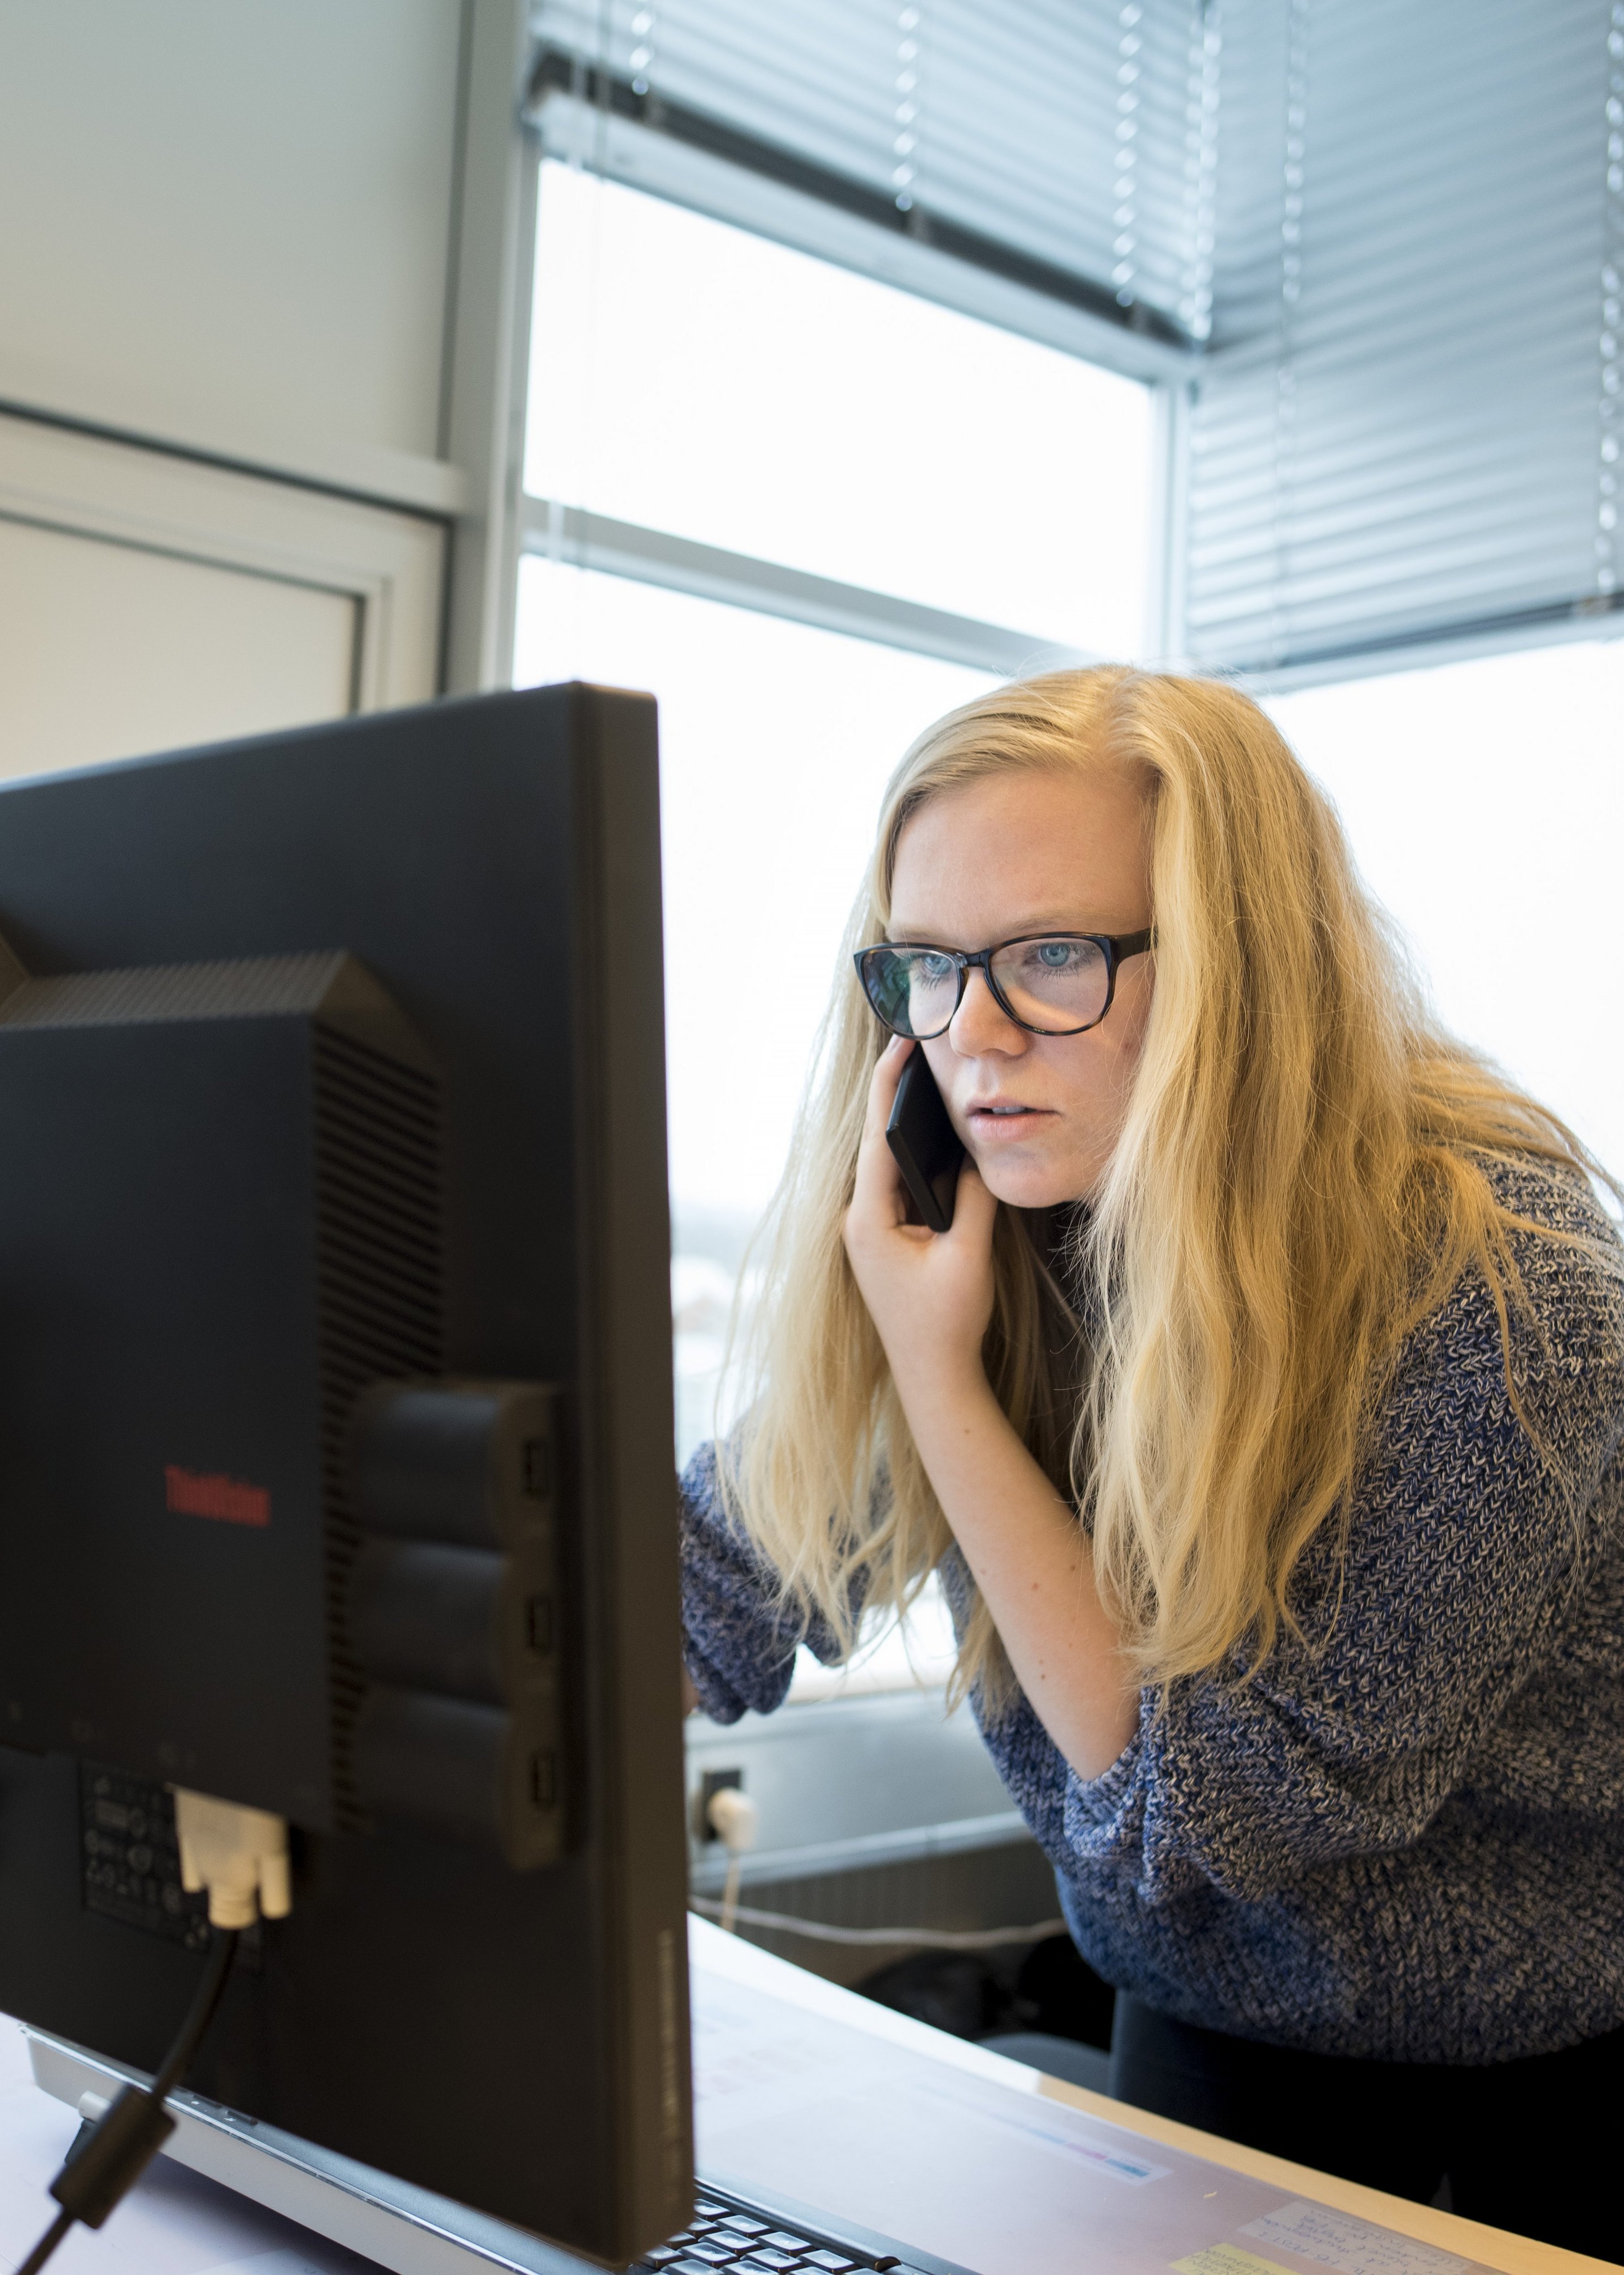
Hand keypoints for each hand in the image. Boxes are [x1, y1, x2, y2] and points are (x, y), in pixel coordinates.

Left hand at [843, 1039, 998, 1399]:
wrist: (933, 1376)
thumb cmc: (947, 1321)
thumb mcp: (969, 1256)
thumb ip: (972, 1199)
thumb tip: (975, 1154)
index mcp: (870, 1219)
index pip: (879, 1137)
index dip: (889, 1085)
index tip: (902, 1042)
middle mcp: (859, 1220)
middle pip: (879, 1143)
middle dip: (897, 1093)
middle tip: (918, 1045)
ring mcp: (869, 1230)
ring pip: (888, 1163)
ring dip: (906, 1124)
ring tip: (925, 1076)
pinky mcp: (884, 1239)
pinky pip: (898, 1185)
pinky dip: (914, 1157)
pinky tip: (934, 1134)